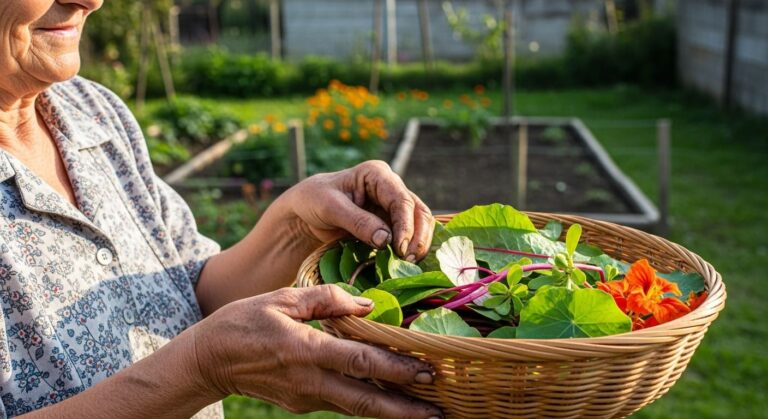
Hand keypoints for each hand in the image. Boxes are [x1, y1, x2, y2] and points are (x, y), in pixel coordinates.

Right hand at [191, 285, 442, 418]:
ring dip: (391, 412)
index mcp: (306, 350)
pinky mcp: (302, 404)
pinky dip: (369, 405)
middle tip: (438, 409)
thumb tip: (367, 305)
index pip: (360, 362)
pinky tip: (390, 402)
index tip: (426, 372)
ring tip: (425, 411)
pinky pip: (342, 405)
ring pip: (357, 409)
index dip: (395, 369)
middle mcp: (309, 381)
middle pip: (366, 401)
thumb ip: (327, 298)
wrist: (208, 361)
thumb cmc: (243, 322)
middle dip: (404, 408)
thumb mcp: (282, 298)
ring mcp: (306, 398)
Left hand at [283, 160, 433, 260]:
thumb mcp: (330, 208)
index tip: (399, 248)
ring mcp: (392, 206)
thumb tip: (386, 239)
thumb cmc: (314, 200)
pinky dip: (409, 249)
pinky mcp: (391, 224)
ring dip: (417, 244)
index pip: (401, 199)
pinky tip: (405, 264)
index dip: (405, 225)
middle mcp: (391, 187)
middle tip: (408, 259)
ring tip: (408, 264)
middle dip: (417, 236)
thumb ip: (358, 222)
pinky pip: (409, 236)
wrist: (305, 212)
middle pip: (417, 211)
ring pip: (419, 224)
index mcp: (377, 174)